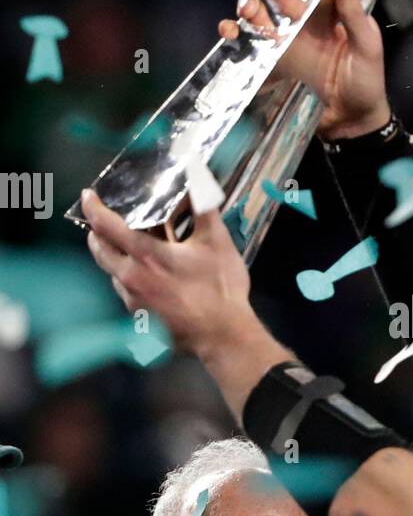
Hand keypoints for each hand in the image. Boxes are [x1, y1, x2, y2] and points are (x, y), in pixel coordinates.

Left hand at [82, 189, 290, 418]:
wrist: (223, 336)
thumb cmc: (220, 288)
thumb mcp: (217, 242)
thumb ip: (204, 208)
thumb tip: (199, 179)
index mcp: (146, 256)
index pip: (107, 227)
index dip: (94, 208)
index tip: (88, 196)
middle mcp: (131, 279)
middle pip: (100, 251)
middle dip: (96, 234)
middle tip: (101, 223)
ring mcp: (133, 302)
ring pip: (113, 273)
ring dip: (116, 259)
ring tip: (130, 250)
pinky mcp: (140, 320)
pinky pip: (126, 293)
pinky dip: (130, 280)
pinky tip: (150, 279)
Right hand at [218, 0, 390, 140]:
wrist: (351, 121)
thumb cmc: (367, 83)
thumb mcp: (367, 46)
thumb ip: (354, 13)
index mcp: (332, 4)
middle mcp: (306, 14)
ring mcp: (287, 34)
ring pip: (260, 5)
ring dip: (250, 1)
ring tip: (251, 11)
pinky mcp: (273, 57)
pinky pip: (249, 37)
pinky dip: (234, 30)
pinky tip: (231, 31)